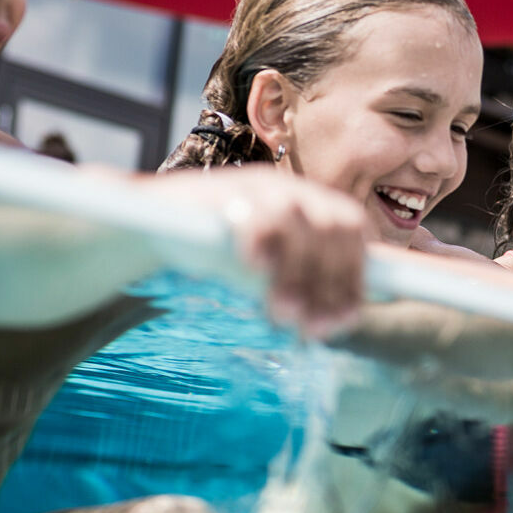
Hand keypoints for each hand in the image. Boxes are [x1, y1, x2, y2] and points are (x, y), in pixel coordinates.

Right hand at [139, 169, 366, 337]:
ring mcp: (260, 185)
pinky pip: (251, 209)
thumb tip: (341, 321)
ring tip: (284, 313)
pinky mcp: (225, 189)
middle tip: (313, 328)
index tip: (343, 321)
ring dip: (296, 272)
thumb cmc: (222, 252)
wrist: (158, 226)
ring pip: (297, 220)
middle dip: (330, 282)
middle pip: (335, 225)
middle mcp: (294, 189)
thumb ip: (304, 288)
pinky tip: (256, 269)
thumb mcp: (271, 273)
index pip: (353, 233)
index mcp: (314, 205)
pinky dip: (260, 240)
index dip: (353, 278)